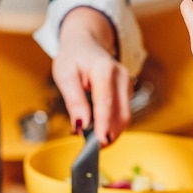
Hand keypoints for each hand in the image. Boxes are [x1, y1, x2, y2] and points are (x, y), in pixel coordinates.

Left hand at [53, 7, 132, 145]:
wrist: (86, 43)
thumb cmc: (74, 57)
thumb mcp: (64, 76)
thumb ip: (74, 101)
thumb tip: (81, 126)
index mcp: (105, 70)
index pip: (106, 103)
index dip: (104, 126)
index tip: (99, 143)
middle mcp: (122, 78)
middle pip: (121, 115)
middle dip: (108, 134)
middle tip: (90, 149)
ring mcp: (128, 85)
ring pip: (124, 118)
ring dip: (109, 132)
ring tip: (90, 139)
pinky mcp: (128, 93)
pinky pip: (122, 114)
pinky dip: (111, 125)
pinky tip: (97, 128)